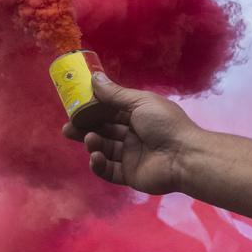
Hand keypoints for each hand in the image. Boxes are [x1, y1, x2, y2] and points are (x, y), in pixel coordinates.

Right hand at [61, 74, 200, 194]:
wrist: (183, 156)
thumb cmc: (164, 124)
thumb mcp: (140, 102)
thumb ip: (115, 94)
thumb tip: (94, 77)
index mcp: (139, 115)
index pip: (111, 111)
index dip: (93, 109)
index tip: (74, 106)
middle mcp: (135, 135)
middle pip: (105, 131)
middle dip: (86, 128)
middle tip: (68, 127)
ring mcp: (132, 155)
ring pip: (105, 149)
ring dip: (93, 144)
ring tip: (89, 138)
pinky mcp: (130, 175)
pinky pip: (109, 171)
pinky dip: (99, 165)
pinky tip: (96, 157)